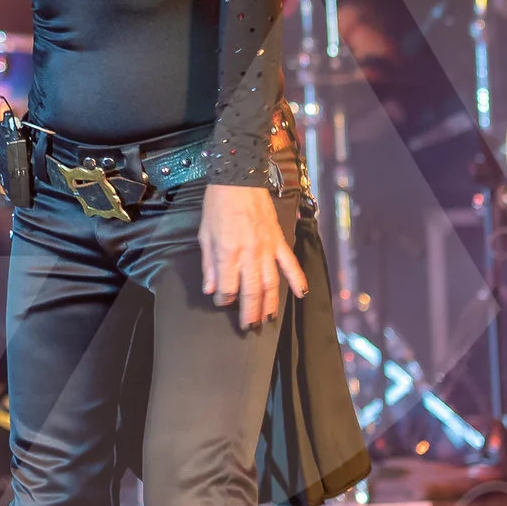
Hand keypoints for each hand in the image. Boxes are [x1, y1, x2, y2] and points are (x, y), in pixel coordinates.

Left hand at [198, 183, 308, 328]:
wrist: (239, 178)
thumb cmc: (217, 204)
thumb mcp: (204, 233)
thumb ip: (208, 263)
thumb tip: (209, 288)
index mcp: (228, 252)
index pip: (227, 287)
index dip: (224, 299)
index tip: (222, 303)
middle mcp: (249, 254)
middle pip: (251, 292)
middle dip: (249, 312)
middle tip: (249, 326)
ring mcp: (267, 249)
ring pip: (271, 284)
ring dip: (270, 304)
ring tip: (267, 319)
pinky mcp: (278, 241)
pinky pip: (290, 264)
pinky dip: (297, 280)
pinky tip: (301, 294)